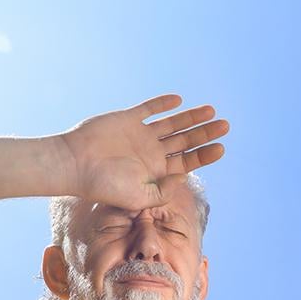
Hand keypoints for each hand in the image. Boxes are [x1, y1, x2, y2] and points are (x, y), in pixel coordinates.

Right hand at [58, 93, 229, 210]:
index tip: (221, 148)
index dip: (205, 155)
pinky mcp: (127, 120)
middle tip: (225, 126)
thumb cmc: (104, 186)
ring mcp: (139, 135)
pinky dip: (163, 104)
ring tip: (212, 112)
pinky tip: (179, 101)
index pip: (187, 162)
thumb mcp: (139, 197)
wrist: (75, 164)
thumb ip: (164, 192)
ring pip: (172, 124)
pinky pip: (148, 109)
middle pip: (185, 141)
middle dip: (205, 133)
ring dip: (191, 118)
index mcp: (155, 172)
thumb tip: (185, 177)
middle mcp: (150, 153)